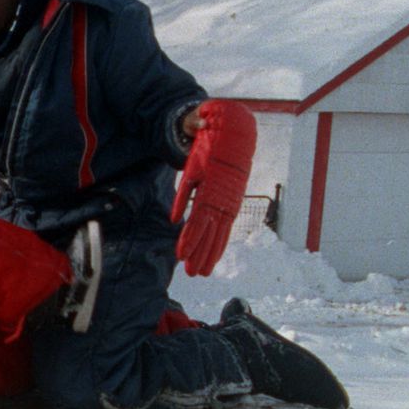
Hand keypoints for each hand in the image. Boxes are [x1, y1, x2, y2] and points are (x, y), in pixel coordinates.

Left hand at [169, 100, 255, 276]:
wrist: (233, 134)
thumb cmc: (208, 150)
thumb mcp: (191, 169)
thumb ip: (183, 195)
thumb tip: (175, 220)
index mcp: (210, 191)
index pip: (197, 222)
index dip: (190, 240)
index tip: (181, 256)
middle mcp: (222, 200)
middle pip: (209, 233)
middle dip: (200, 254)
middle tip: (192, 273)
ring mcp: (229, 203)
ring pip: (220, 234)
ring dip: (211, 254)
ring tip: (203, 272)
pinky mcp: (232, 203)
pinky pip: (226, 228)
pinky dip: (220, 243)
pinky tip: (215, 256)